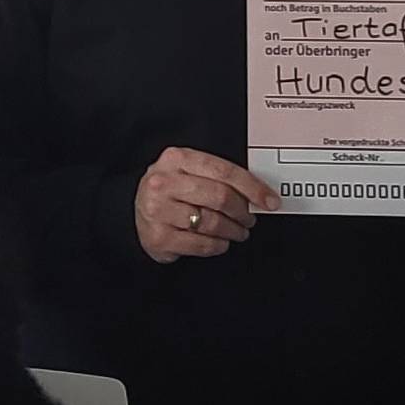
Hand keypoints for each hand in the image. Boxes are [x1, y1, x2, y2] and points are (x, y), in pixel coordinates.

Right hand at [135, 146, 279, 263]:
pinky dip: (218, 245)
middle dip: (243, 212)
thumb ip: (217, 176)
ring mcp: (158, 210)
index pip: (224, 171)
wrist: (134, 213)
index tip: (270, 200)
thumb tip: (258, 193)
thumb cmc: (170, 191)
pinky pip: (202, 244)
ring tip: (237, 232)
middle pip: (220, 197)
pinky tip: (220, 242)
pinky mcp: (159, 236)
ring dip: (233, 231)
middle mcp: (163, 182)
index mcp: (175, 159)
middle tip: (250, 219)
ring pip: (213, 222)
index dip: (253, 187)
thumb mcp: (187, 172)